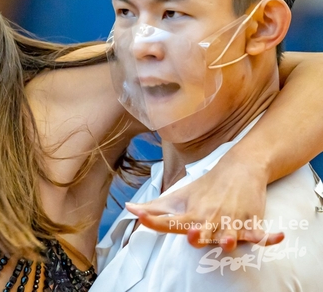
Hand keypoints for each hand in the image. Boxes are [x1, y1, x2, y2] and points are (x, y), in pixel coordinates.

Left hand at [124, 162, 284, 250]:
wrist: (238, 168)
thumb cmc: (205, 188)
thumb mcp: (179, 197)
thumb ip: (156, 209)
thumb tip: (129, 208)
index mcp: (191, 213)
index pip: (171, 221)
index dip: (156, 221)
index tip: (141, 217)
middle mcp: (211, 218)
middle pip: (204, 231)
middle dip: (200, 233)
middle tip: (194, 233)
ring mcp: (232, 220)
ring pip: (231, 234)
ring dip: (230, 236)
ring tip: (228, 240)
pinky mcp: (252, 222)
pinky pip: (263, 233)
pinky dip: (271, 236)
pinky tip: (278, 236)